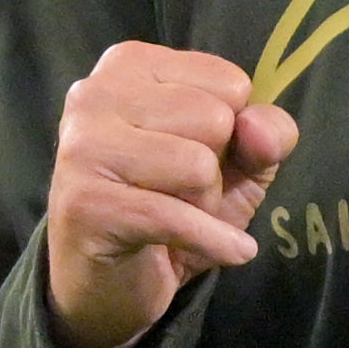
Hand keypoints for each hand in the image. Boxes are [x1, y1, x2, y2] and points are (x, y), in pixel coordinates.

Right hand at [45, 42, 297, 347]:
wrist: (110, 283)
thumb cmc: (172, 206)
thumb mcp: (238, 163)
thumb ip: (266, 133)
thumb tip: (257, 126)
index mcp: (130, 64)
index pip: (230, 83)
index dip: (231, 132)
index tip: (191, 151)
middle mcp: (95, 93)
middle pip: (214, 120)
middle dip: (215, 169)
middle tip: (178, 191)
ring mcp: (83, 146)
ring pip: (198, 166)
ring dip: (203, 205)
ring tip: (171, 213)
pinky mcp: (84, 203)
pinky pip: (176, 216)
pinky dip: (213, 241)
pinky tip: (222, 251)